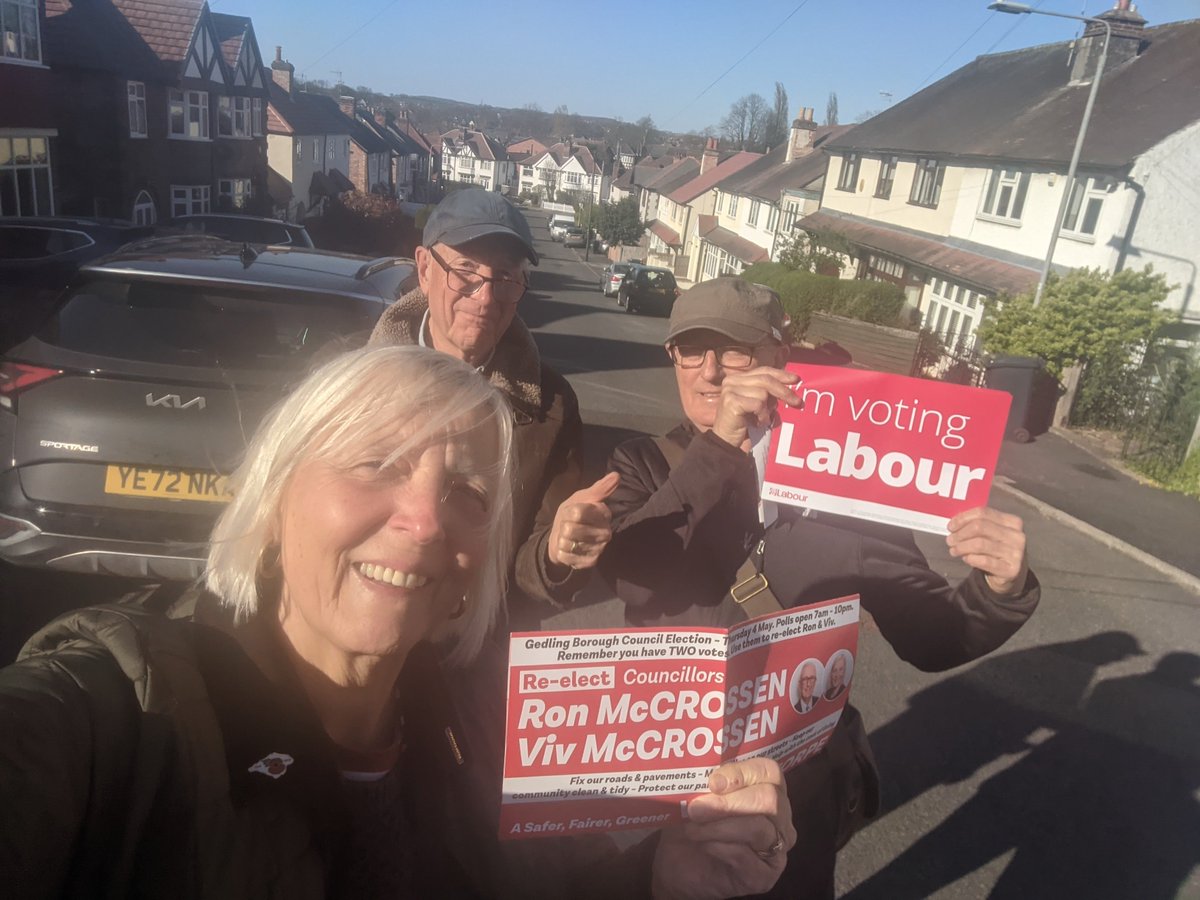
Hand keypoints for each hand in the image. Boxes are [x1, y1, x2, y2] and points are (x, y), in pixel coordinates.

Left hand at [547, 472, 619, 569]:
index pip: (577, 513)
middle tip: (570, 526)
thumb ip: (598, 489)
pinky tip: (569, 550)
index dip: (568, 513)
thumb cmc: (572, 514)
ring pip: (567, 543)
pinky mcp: (591, 562)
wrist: (563, 536)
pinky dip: (562, 553)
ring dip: (562, 540)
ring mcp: (599, 548)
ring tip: (569, 538)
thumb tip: (617, 475)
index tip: (571, 512)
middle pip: (571, 530)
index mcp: (604, 513)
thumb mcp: (580, 498)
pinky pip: (566, 557)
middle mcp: (606, 531)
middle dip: (564, 527)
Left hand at [651, 757, 794, 899]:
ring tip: (692, 829)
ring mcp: (777, 850)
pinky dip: (719, 847)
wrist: (679, 867)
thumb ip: (705, 781)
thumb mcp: (695, 796)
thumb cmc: (692, 824)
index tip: (713, 782)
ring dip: (718, 827)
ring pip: (758, 829)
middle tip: (696, 809)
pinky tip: (703, 845)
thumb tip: (701, 771)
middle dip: (729, 803)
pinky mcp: (765, 877)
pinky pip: (745, 857)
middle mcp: (780, 819)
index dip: (742, 773)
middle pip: (769, 799)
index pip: (770, 771)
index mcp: (767, 790)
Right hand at [711, 367, 801, 450]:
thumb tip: (790, 384)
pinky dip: (762, 415)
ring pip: (763, 393)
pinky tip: (757, 423)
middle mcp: (731, 381)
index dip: (780, 374)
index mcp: (738, 378)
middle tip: (797, 401)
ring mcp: (730, 390)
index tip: (796, 380)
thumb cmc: (744, 423)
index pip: (763, 370)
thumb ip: (767, 391)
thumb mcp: (757, 403)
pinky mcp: (732, 402)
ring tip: (763, 419)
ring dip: (768, 409)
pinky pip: (758, 404)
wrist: (726, 441)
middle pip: (765, 379)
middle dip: (784, 391)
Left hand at [946, 506, 1028, 594]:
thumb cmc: (996, 549)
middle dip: (960, 534)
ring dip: (961, 547)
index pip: (983, 513)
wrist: (1011, 574)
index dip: (963, 518)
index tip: (951, 526)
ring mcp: (1016, 553)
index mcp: (1012, 521)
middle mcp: (1016, 535)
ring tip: (954, 550)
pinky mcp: (1011, 569)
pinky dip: (970, 558)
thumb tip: (954, 523)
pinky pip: (984, 561)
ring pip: (980, 544)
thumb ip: (976, 524)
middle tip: (950, 540)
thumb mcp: (991, 533)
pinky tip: (966, 558)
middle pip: (980, 527)